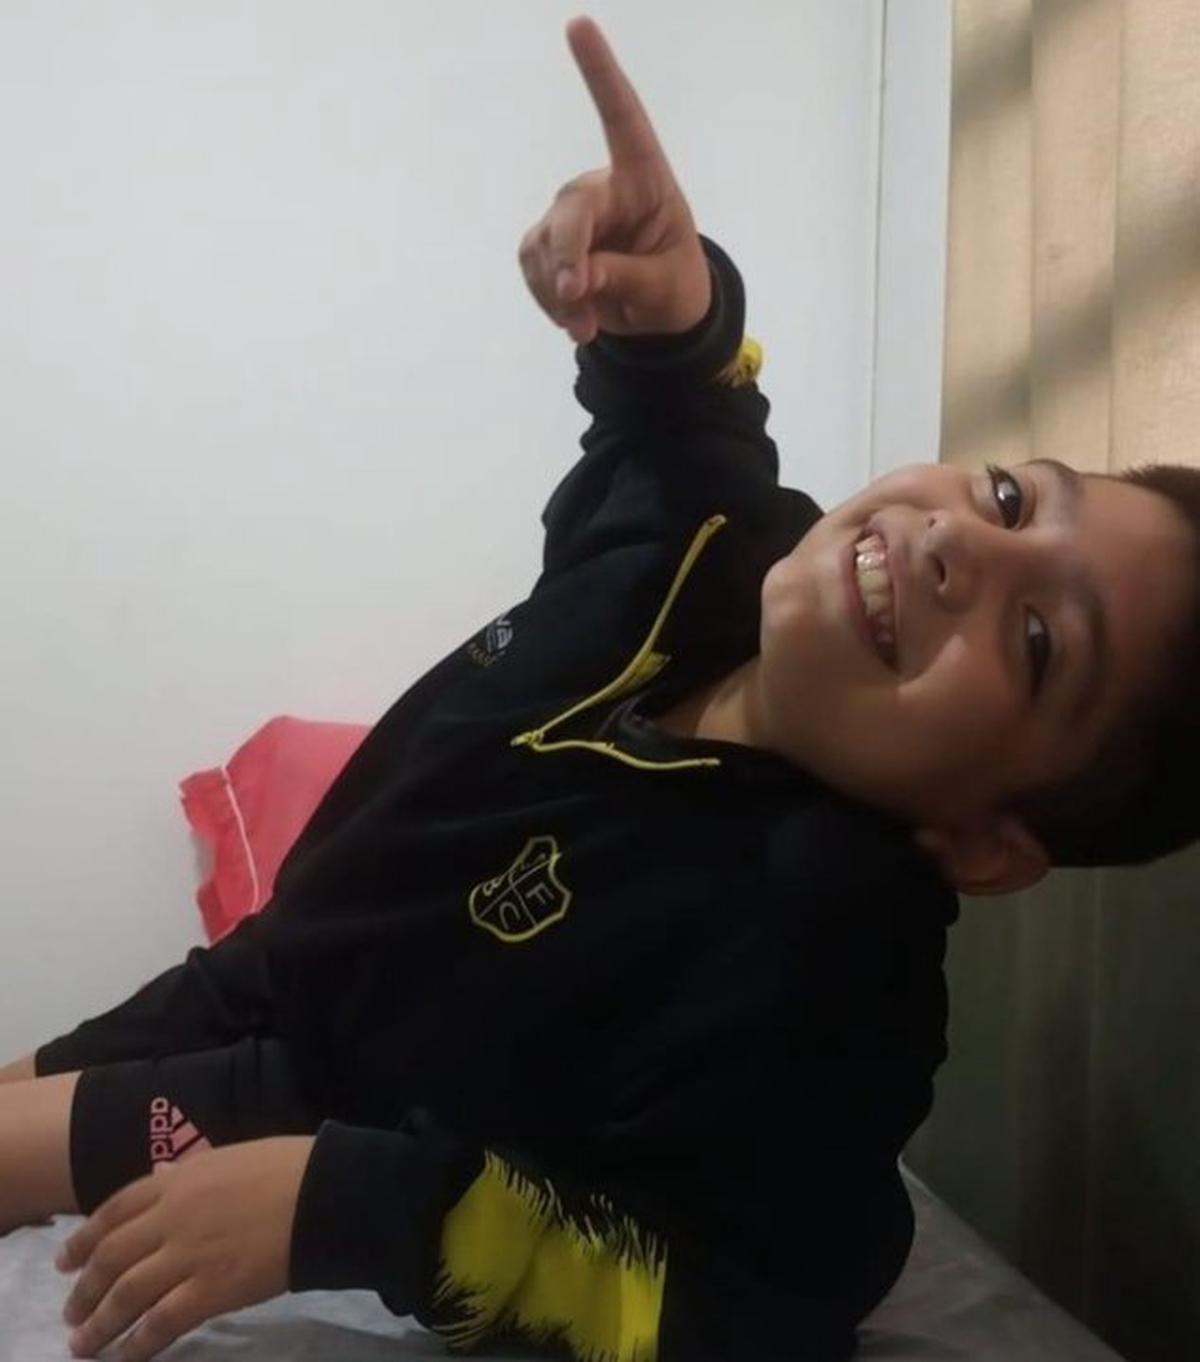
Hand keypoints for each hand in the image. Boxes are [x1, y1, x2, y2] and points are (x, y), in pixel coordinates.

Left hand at [56, 1135, 315, 1360]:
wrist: (323, 1193)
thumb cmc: (286, 1168)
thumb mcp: (230, 1157)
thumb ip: (190, 1174)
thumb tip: (160, 1180)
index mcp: (179, 1180)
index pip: (115, 1211)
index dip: (84, 1238)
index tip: (65, 1261)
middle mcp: (173, 1217)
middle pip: (112, 1256)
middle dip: (84, 1288)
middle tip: (70, 1311)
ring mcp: (189, 1255)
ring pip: (127, 1293)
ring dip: (99, 1322)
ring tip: (82, 1345)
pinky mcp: (211, 1290)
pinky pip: (162, 1322)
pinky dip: (137, 1343)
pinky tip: (125, 1357)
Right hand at [518, 15, 710, 343]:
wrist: (660, 318)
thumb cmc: (675, 286)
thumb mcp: (666, 287)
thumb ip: (624, 277)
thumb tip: (573, 279)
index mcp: (645, 180)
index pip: (622, 120)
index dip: (601, 75)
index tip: (579, 26)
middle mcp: (603, 189)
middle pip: (570, 208)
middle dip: (567, 254)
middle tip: (574, 298)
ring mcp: (571, 217)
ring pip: (543, 244)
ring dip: (558, 292)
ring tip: (586, 325)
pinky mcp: (548, 246)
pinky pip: (532, 267)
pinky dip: (547, 300)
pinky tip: (574, 320)